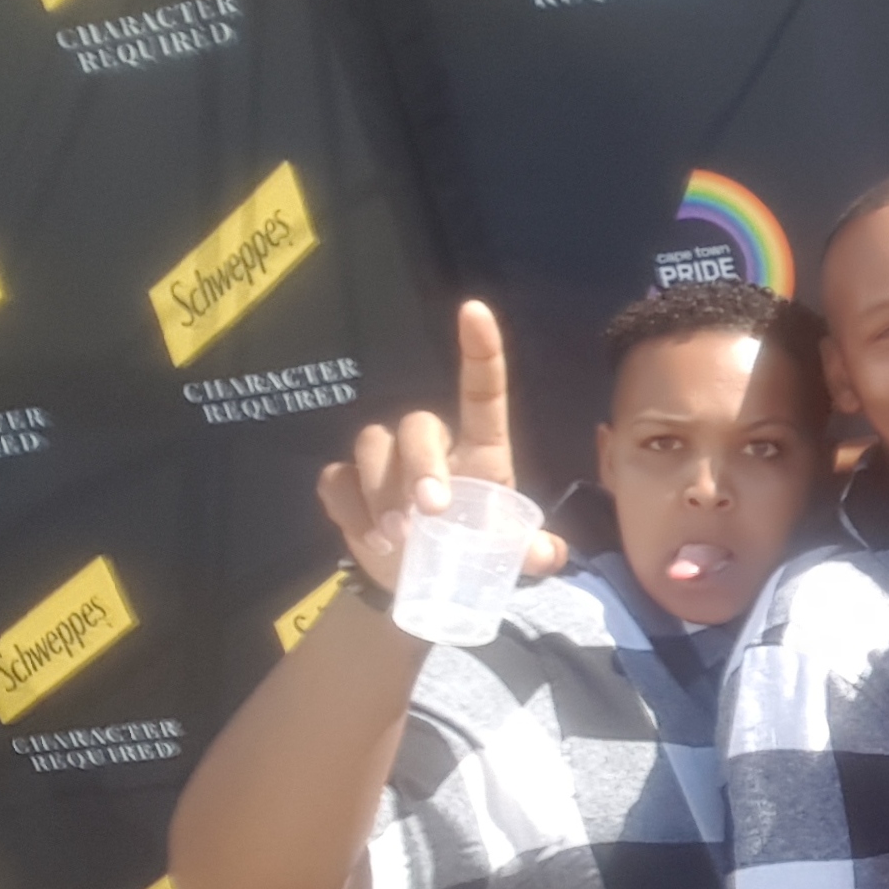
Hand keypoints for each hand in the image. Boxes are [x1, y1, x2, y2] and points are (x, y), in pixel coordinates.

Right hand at [315, 300, 567, 591]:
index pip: (482, 392)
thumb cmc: (467, 548)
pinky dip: (350, 510)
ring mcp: (384, 460)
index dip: (480, 350)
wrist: (415, 577)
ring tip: (398, 539)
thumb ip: (530, 551)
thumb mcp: (505, 552)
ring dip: (382, 493)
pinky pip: (337, 479)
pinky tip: (367, 537)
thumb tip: (551, 554)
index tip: (475, 310)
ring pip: (372, 448)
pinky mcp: (346, 482)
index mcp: (480, 451)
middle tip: (428, 513)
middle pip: (417, 425)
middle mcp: (432, 444)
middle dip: (420, 466)